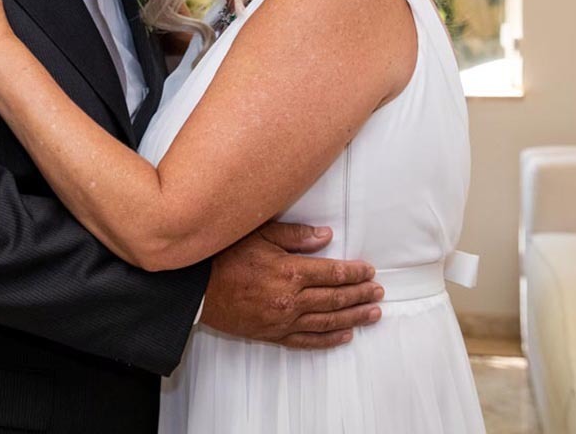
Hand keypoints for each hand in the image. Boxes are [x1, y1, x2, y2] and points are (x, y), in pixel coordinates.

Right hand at [199, 222, 383, 348]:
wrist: (197, 289)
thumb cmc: (224, 257)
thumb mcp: (259, 235)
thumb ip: (295, 236)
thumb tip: (325, 236)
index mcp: (289, 271)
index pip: (332, 273)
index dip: (354, 273)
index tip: (369, 271)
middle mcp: (290, 299)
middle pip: (335, 298)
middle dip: (360, 294)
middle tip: (378, 292)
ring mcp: (283, 320)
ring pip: (327, 321)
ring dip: (353, 318)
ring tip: (372, 314)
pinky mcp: (273, 334)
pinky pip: (307, 340)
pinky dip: (328, 339)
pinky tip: (344, 336)